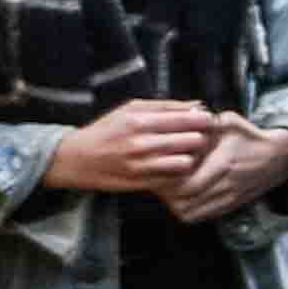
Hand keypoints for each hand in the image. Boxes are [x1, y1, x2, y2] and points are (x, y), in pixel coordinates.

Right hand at [42, 98, 218, 196]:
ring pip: (187, 162)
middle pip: (192, 141)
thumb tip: (197, 105)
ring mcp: (143, 166)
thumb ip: (165, 106)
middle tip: (205, 137)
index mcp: (140, 122)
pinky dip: (181, 172)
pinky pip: (174, 178)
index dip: (204, 120)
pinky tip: (178, 165)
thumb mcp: (130, 109)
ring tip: (192, 152)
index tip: (209, 121)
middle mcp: (142, 144)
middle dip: (202, 138)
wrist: (77, 159)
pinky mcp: (143, 183)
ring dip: (194, 157)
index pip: (187, 120)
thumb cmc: (106, 130)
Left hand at [163, 118, 287, 224]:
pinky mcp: (229, 205)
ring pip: (190, 212)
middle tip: (157, 180)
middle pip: (184, 201)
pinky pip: (202, 216)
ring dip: (174, 204)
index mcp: (223, 163)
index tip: (159, 170)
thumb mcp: (229, 122)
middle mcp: (225, 184)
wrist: (279, 158)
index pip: (188, 184)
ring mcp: (228, 198)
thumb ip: (205, 122)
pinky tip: (182, 198)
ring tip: (167, 190)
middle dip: (166, 193)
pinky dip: (187, 211)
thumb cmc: (250, 137)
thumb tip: (181, 118)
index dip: (168, 181)